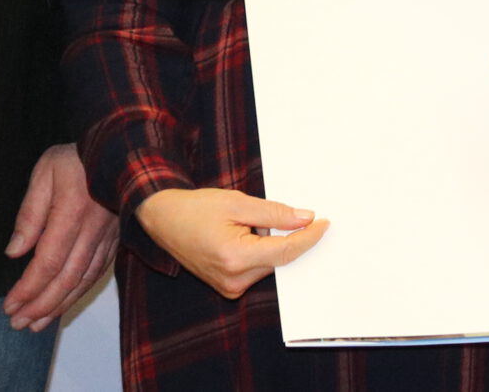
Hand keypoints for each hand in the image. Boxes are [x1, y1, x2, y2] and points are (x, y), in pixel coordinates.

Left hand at [2, 144, 118, 330]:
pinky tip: (65, 302)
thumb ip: (29, 213)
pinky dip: (80, 292)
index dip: (28, 289)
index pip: (47, 262)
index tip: (9, 306)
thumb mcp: (45, 172)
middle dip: (40, 306)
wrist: (121, 143)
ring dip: (59, 306)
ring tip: (36, 324)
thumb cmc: (77, 155)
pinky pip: (98, 272)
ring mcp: (109, 235)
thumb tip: (14, 252)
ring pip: (84, 280)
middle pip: (66, 279)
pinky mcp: (117, 237)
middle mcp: (94, 229)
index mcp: (73, 212)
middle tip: (18, 324)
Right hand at [135, 187, 329, 299]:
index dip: (308, 237)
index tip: (324, 223)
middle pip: (279, 260)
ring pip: (270, 265)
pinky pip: (258, 270)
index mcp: (235, 258)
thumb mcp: (237, 203)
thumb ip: (274, 213)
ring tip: (267, 222)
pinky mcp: (228, 287)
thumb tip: (305, 218)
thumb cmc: (196, 208)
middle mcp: (233, 279)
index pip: (285, 251)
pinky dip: (264, 253)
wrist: (164, 220)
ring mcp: (229, 287)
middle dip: (293, 239)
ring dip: (276, 245)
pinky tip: (260, 235)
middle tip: (309, 218)